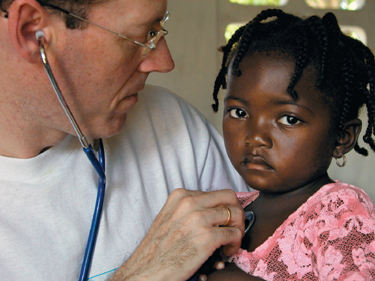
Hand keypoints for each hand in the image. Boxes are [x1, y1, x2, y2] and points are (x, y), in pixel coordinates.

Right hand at [110, 188, 244, 280]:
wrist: (147, 270)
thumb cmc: (158, 248)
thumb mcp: (169, 217)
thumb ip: (189, 209)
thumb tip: (213, 209)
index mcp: (181, 196)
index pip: (216, 193)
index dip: (225, 207)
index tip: (226, 220)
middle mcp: (190, 202)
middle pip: (230, 198)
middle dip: (237, 212)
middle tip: (235, 227)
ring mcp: (199, 219)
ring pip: (236, 214)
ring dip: (238, 229)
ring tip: (230, 242)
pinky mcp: (207, 237)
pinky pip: (234, 234)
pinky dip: (235, 243)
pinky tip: (226, 251)